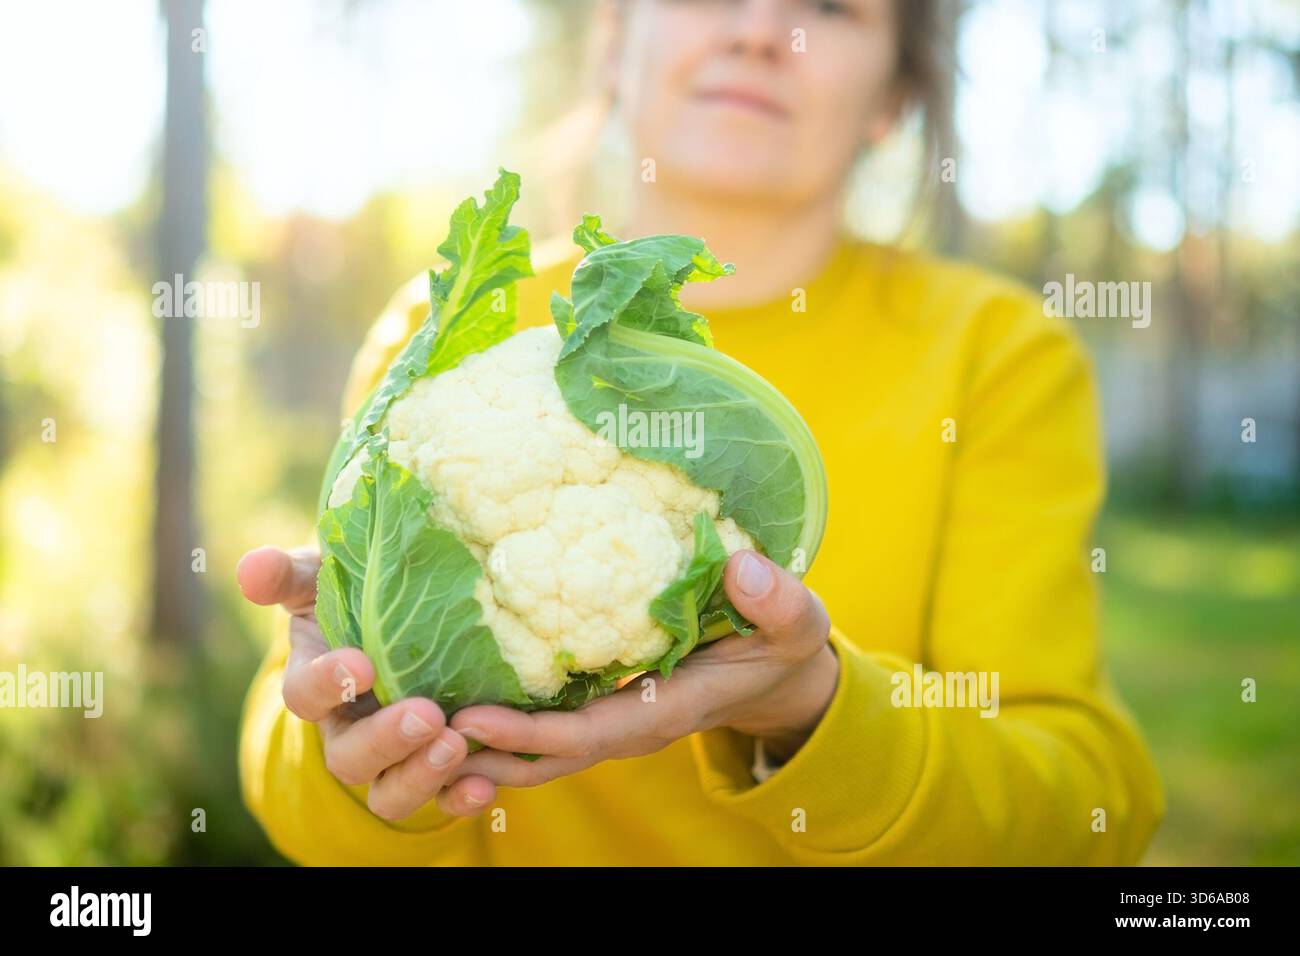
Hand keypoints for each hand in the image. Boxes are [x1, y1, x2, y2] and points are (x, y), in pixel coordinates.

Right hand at [235, 546, 497, 819]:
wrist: (412, 616)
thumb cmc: (357, 593)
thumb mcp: (321, 577)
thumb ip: (288, 574)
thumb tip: (253, 569)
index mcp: (316, 682)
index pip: (305, 695)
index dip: (327, 684)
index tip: (362, 665)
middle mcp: (349, 729)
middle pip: (349, 758)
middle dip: (385, 741)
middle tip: (425, 715)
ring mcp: (392, 757)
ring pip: (390, 793)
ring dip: (421, 776)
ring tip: (457, 745)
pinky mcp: (434, 769)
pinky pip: (442, 800)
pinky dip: (460, 799)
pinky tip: (484, 786)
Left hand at [444, 550, 837, 788]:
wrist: (778, 673)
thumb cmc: (784, 644)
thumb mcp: (796, 621)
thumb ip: (777, 600)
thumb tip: (739, 566)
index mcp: (665, 709)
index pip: (586, 735)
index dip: (528, 734)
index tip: (470, 719)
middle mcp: (629, 723)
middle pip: (543, 754)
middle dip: (481, 748)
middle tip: (412, 726)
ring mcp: (613, 716)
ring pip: (536, 746)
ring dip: (479, 741)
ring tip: (413, 719)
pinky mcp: (603, 699)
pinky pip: (545, 721)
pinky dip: (500, 718)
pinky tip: (454, 692)